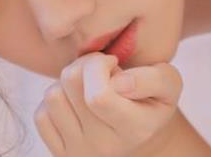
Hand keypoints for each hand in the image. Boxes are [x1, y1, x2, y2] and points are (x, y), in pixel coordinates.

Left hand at [34, 52, 182, 156]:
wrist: (140, 136)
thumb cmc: (152, 100)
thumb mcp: (168, 84)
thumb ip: (153, 78)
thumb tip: (118, 83)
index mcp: (135, 129)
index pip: (99, 96)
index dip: (99, 66)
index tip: (112, 63)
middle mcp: (104, 147)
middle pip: (71, 84)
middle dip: (84, 64)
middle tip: (101, 69)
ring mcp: (79, 153)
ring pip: (53, 96)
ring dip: (68, 82)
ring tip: (89, 85)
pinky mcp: (61, 154)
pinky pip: (41, 115)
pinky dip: (56, 101)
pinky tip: (75, 103)